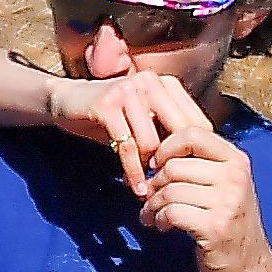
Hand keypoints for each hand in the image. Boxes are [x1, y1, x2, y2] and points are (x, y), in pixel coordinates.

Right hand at [47, 71, 208, 193]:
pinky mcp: (106, 106)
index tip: (192, 180)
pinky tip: (138, 189)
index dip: (196, 155)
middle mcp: (150, 82)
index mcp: (167, 84)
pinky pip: (127, 147)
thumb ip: (170, 132)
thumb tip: (202, 164)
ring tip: (151, 186)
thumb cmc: (113, 117)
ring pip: (152, 143)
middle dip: (175, 164)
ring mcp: (128, 91)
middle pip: (179, 133)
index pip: (197, 123)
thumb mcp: (146, 120)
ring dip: (151, 170)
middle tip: (172, 188)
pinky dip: (133, 172)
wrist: (68, 102)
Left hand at [139, 125, 271, 271]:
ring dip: (153, 205)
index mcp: (237, 161)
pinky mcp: (214, 226)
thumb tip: (157, 155)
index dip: (166, 147)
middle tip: (150, 199)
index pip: (192, 134)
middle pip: (174, 166)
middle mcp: (235, 178)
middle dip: (155, 184)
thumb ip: (201, 166)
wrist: (249, 269)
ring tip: (153, 215)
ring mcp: (227, 202)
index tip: (157, 165)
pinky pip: (171, 212)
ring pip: (170, 191)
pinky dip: (159, 219)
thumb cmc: (230, 226)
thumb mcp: (226, 187)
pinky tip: (163, 227)